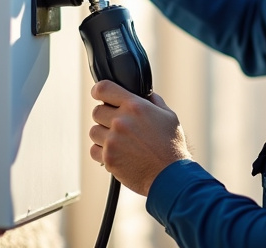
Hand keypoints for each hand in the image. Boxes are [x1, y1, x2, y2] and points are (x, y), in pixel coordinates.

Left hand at [89, 80, 191, 195]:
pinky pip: (94, 150)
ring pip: (94, 131)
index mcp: (135, 106)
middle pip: (97, 111)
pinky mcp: (108, 158)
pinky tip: (116, 153)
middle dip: (105, 117)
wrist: (170, 176)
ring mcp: (112, 140)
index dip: (98, 90)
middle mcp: (121, 121)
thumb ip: (154, 102)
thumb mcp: (168, 116)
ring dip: (103, 135)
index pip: (104, 89)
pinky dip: (102, 152)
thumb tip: (146, 95)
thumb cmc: (171, 146)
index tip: (98, 94)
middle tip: (117, 125)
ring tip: (119, 142)